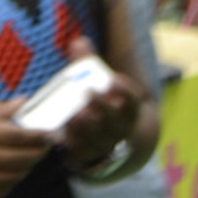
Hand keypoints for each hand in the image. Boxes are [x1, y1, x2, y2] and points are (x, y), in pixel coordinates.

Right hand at [0, 101, 56, 197]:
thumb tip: (25, 103)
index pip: (20, 137)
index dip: (40, 136)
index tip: (53, 133)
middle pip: (22, 159)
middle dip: (38, 152)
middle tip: (42, 144)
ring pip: (15, 177)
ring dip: (26, 167)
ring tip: (25, 157)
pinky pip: (1, 191)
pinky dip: (10, 182)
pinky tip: (8, 171)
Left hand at [55, 36, 145, 170]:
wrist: (108, 138)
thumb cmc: (101, 103)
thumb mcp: (98, 83)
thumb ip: (88, 63)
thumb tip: (79, 41)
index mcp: (128, 111)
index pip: (133, 102)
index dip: (125, 92)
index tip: (114, 79)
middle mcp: (120, 129)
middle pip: (114, 120)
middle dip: (102, 106)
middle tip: (88, 92)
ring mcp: (106, 144)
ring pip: (99, 138)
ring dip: (87, 127)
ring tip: (75, 115)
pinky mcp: (90, 156)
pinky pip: (84, 154)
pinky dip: (75, 146)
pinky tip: (65, 136)